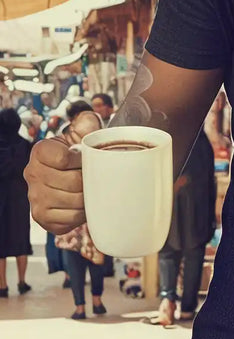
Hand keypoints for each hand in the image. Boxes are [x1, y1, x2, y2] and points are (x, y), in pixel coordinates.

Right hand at [24, 111, 101, 234]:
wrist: (72, 174)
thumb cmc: (80, 152)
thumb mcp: (82, 132)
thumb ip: (87, 122)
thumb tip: (90, 119)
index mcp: (40, 151)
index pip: (64, 158)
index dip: (83, 160)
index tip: (87, 159)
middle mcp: (32, 173)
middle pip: (73, 182)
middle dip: (91, 180)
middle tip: (96, 177)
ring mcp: (35, 198)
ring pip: (74, 202)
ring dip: (89, 197)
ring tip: (92, 189)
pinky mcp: (43, 218)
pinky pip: (70, 219)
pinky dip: (83, 214)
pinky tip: (83, 204)